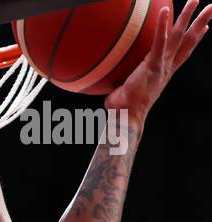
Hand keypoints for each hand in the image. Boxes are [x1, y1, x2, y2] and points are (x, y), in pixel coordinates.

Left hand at [106, 1, 211, 124]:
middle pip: (187, 41)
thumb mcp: (126, 94)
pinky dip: (162, 26)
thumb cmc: (124, 111)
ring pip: (178, 37)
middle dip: (200, 23)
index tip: (204, 28)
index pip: (182, 53)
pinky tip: (165, 10)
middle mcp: (167, 68)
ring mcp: (161, 66)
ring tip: (195, 0)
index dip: (194, 40)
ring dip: (187, 17)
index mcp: (164, 74)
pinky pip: (159, 41)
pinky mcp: (153, 65)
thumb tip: (110, 94)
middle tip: (210, 7)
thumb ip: (121, 88)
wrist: (127, 119)